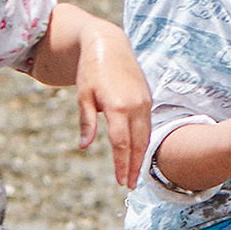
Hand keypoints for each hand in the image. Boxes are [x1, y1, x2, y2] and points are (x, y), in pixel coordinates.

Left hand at [73, 33, 152, 187]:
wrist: (109, 44)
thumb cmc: (91, 70)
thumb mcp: (83, 95)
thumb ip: (87, 122)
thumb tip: (84, 146)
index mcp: (118, 106)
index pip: (122, 143)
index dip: (122, 164)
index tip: (121, 181)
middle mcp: (135, 105)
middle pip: (138, 143)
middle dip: (134, 166)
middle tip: (129, 185)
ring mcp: (144, 101)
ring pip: (145, 135)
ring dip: (141, 155)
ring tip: (135, 173)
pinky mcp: (146, 98)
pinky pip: (147, 124)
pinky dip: (144, 140)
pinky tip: (139, 150)